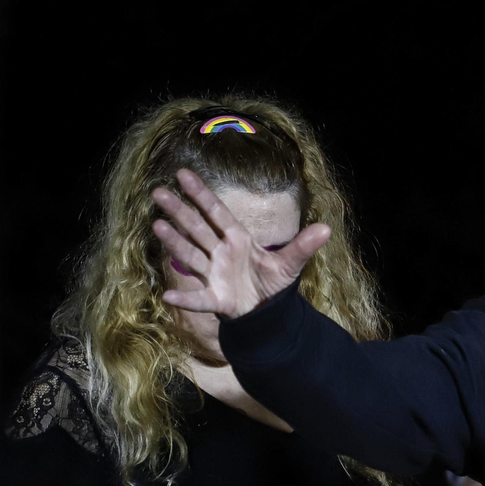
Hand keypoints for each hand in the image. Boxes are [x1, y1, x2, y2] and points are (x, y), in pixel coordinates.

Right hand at [151, 169, 330, 319]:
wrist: (268, 311)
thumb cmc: (272, 282)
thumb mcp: (290, 264)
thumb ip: (304, 246)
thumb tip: (327, 228)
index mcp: (238, 239)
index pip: (217, 213)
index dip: (201, 195)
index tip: (182, 174)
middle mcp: (221, 253)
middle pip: (197, 229)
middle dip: (180, 211)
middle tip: (158, 192)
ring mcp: (214, 274)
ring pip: (191, 255)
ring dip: (175, 242)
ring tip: (157, 225)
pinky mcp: (216, 299)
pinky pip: (198, 299)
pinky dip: (185, 299)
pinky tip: (169, 296)